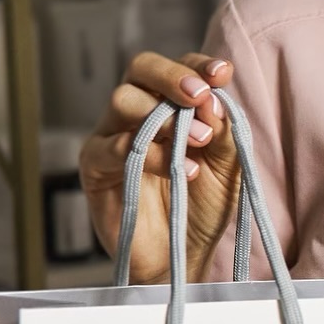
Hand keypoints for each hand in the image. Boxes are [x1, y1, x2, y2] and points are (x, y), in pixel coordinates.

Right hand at [80, 52, 237, 283]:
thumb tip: (215, 100)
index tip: (222, 73)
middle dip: (173, 76)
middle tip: (200, 95)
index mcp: (168, 105)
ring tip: (200, 141)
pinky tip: (183, 170)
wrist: (181, 258)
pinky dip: (152, 154)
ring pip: (123, 100)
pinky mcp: (95, 167)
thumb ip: (224, 132)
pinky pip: (114, 147)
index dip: (197, 65)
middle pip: (141, 69)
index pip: (177, 68)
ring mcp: (111, 136)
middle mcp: (136, 113)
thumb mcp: (228, 167)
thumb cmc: (201, 208)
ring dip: (165, 115)